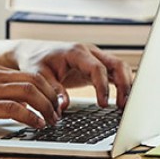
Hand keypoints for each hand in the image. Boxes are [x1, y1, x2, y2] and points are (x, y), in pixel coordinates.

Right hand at [0, 63, 63, 130]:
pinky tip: (37, 125)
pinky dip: (30, 116)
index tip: (56, 102)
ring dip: (46, 107)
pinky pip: (14, 108)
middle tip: (59, 113)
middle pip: (35, 80)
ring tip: (52, 121)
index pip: (31, 74)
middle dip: (52, 97)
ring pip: (29, 92)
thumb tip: (15, 105)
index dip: (48, 89)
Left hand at [10, 40, 132, 110]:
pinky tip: (122, 100)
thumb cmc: (36, 61)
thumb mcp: (39, 75)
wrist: (34, 52)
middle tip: (123, 105)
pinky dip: (121, 85)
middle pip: (116, 64)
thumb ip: (53, 90)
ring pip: (119, 67)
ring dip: (126, 85)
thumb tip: (64, 106)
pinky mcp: (96, 67)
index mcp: (77, 52)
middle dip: (124, 84)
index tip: (103, 103)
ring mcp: (95, 58)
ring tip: (124, 105)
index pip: (97, 67)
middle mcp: (90, 53)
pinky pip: (114, 74)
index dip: (103, 86)